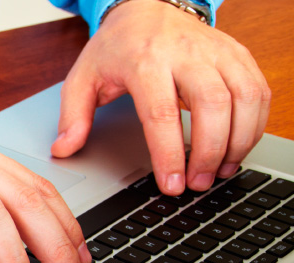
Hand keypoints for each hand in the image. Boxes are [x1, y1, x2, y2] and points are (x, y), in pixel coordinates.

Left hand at [52, 0, 270, 193]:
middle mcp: (186, 54)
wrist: (148, 8)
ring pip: (243, 98)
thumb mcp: (83, 77)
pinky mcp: (238, 55)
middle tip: (198, 183)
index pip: (161, 112)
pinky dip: (254, 124)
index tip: (171, 185)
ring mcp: (217, 52)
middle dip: (210, 151)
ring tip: (219, 171)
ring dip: (238, 141)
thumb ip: (73, 115)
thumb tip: (63, 149)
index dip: (169, 153)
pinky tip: (238, 146)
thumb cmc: (116, 47)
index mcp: (144, 61)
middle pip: (212, 105)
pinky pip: (258, 91)